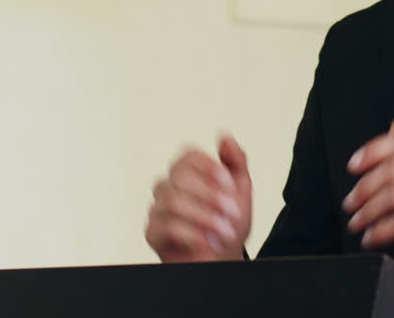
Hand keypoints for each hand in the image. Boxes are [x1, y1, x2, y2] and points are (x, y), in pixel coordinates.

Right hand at [144, 133, 251, 262]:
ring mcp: (157, 208)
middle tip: (232, 213)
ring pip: (173, 202)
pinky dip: (193, 235)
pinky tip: (209, 243)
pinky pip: (167, 227)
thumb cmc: (229, 221)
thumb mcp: (241, 189)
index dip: (209, 168)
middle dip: (210, 196)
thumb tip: (224, 136)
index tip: (230, 186)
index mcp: (187, 171)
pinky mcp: (152, 232)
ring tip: (225, 232)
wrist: (224, 258)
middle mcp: (168, 185)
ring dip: (205, 218)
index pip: (188, 156)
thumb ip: (236, 161)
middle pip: (179, 177)